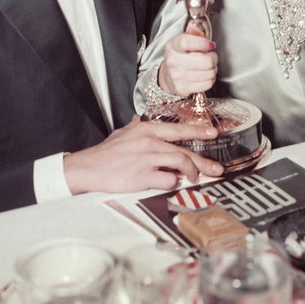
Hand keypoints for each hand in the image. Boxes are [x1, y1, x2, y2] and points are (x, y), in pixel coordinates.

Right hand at [63, 116, 223, 193]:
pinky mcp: (142, 176)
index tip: (212, 133)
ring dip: (191, 172)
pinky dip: (173, 183)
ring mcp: (147, 158)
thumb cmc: (105, 154)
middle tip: (216, 167)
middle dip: (204, 160)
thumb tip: (139, 119)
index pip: (178, 128)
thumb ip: (134, 127)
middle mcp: (149, 141)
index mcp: (146, 130)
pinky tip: (172, 184)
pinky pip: (167, 180)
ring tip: (195, 178)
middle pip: (184, 149)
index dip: (198, 131)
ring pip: (180, 162)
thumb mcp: (121, 133)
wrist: (87, 169)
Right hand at [158, 31, 216, 95]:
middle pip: (205, 61)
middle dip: (214, 58)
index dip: (203, 43)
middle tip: (212, 57)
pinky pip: (207, 84)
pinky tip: (205, 76)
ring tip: (208, 67)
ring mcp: (177, 76)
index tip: (211, 45)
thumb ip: (194, 35)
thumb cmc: (179, 56)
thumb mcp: (182, 41)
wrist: (167, 76)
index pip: (187, 42)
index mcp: (173, 46)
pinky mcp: (183, 88)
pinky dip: (210, 80)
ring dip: (213, 69)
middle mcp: (173, 61)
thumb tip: (204, 35)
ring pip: (209, 73)